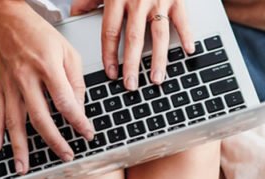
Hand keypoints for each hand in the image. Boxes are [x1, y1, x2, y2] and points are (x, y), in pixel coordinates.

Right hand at [0, 0, 94, 171]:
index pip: (65, 102)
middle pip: (39, 117)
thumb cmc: (39, 34)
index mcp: (47, 68)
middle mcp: (25, 79)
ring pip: (14, 121)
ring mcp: (10, 85)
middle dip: (54, 141)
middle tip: (66, 156)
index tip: (87, 134)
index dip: (78, 121)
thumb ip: (76, 82)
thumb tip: (80, 109)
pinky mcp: (0, 87)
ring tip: (25, 166)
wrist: (7, 19)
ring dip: (19, 146)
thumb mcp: (68, 52)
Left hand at [73, 0, 195, 90]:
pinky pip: (183, 21)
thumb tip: (75, 13)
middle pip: (133, 39)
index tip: (109, 71)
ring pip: (159, 35)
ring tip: (156, 78)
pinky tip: (189, 51)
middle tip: (131, 84)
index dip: (109, 54)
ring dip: (158, 59)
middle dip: (131, 64)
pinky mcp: (178, 0)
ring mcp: (159, 1)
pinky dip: (188, 36)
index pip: (110, 32)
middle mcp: (137, 2)